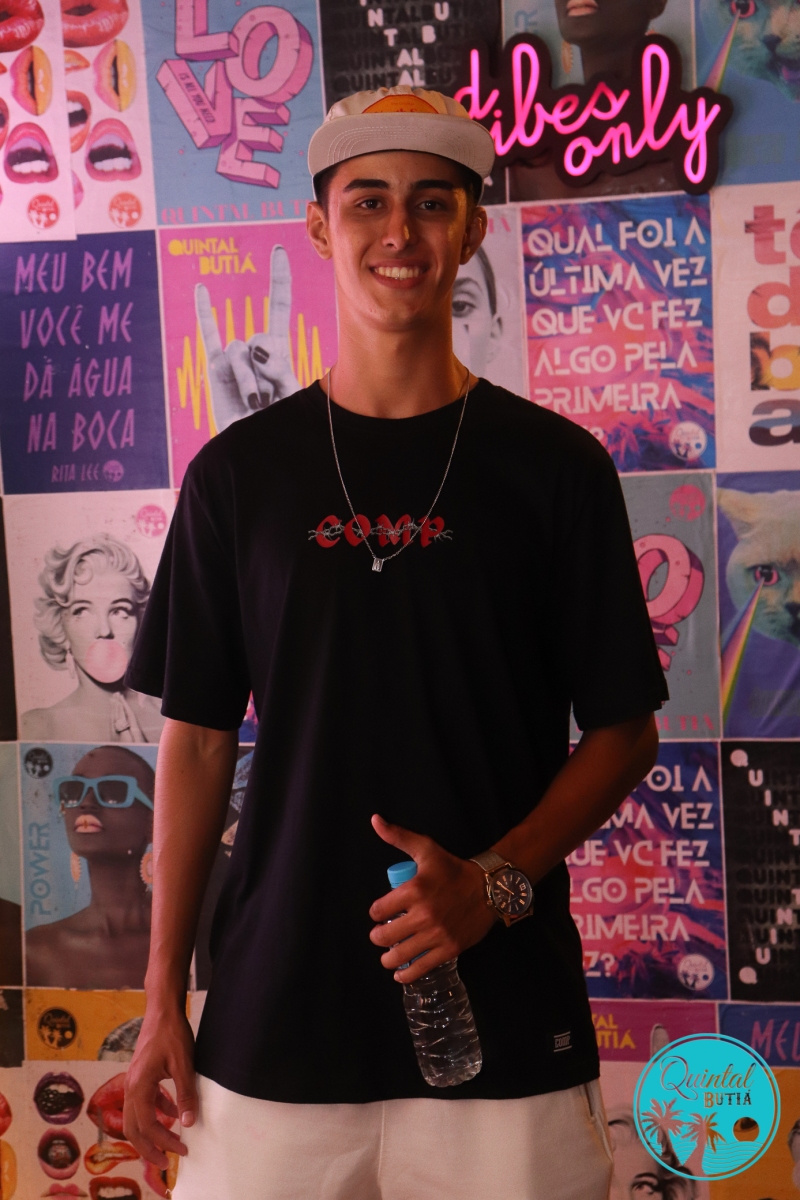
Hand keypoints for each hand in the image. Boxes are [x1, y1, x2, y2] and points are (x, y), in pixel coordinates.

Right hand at [123, 1004, 196, 1167]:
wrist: (163, 1009)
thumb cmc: (172, 1033)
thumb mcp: (184, 1064)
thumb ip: (185, 1095)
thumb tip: (188, 1124)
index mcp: (139, 1086)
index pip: (147, 1126)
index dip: (163, 1142)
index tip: (181, 1149)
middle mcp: (130, 1087)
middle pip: (133, 1128)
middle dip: (149, 1148)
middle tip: (167, 1162)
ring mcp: (133, 1081)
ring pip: (135, 1118)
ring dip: (151, 1133)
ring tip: (169, 1143)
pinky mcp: (140, 1076)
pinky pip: (143, 1102)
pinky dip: (155, 1112)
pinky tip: (172, 1113)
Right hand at [194, 244, 299, 433]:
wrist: (259, 451)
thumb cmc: (281, 426)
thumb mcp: (290, 396)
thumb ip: (277, 368)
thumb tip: (253, 349)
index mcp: (278, 352)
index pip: (277, 307)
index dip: (277, 279)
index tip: (275, 249)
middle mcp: (254, 350)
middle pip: (259, 339)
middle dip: (266, 368)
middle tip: (268, 398)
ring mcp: (233, 360)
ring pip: (238, 352)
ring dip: (247, 379)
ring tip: (253, 405)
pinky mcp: (215, 370)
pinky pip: (208, 338)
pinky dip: (205, 314)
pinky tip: (202, 289)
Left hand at [368, 814, 496, 983]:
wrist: (488, 888)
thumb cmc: (453, 869)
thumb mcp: (426, 849)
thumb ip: (398, 836)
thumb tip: (374, 820)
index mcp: (414, 889)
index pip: (379, 909)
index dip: (375, 913)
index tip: (379, 914)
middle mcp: (423, 914)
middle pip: (385, 936)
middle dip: (378, 937)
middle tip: (381, 935)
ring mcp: (436, 934)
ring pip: (399, 955)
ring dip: (388, 958)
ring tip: (388, 955)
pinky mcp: (449, 949)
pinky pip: (420, 968)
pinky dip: (406, 974)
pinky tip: (400, 973)